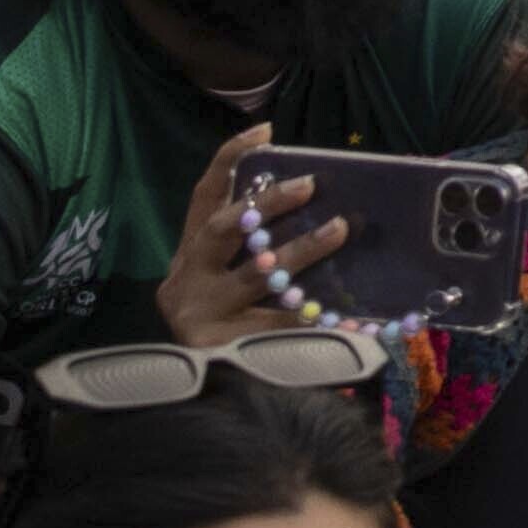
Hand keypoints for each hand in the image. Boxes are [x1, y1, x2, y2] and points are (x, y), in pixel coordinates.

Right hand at [153, 122, 326, 347]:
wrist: (196, 395)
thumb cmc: (226, 323)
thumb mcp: (229, 279)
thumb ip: (257, 247)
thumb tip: (319, 205)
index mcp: (192, 253)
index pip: (205, 196)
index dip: (229, 160)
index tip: (265, 131)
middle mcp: (188, 277)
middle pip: (223, 229)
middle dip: (267, 204)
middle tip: (310, 185)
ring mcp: (198, 311)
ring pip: (253, 274)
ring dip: (301, 250)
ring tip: (339, 230)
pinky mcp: (214, 347)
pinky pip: (272, 324)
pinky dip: (305, 314)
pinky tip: (337, 308)